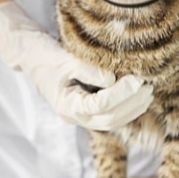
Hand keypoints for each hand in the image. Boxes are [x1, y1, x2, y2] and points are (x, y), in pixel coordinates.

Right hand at [0, 1, 153, 129]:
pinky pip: (109, 115)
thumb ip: (87, 70)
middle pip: (109, 120)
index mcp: (65, 105)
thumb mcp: (64, 59)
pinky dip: (125, 108)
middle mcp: (74, 115)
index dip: (121, 94)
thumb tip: (112, 80)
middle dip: (131, 105)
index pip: (99, 106)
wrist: (31, 57)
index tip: (136, 80)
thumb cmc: (45, 56)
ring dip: (132, 109)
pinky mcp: (86, 109)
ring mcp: (80, 115)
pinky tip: (137, 96)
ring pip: (111, 122)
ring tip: (148, 92)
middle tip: (148, 87)